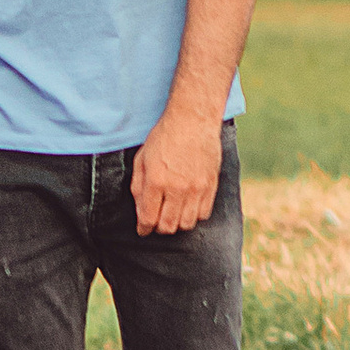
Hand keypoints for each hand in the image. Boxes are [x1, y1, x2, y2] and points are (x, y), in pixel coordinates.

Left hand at [130, 101, 223, 236]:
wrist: (193, 120)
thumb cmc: (164, 137)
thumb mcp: (141, 159)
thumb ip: (138, 188)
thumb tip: (140, 213)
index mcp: (156, 181)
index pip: (148, 219)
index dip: (144, 229)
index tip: (143, 229)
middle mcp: (177, 188)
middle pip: (168, 227)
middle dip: (159, 228)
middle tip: (157, 220)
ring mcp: (196, 188)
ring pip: (186, 224)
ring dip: (177, 223)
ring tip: (172, 213)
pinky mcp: (211, 185)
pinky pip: (203, 214)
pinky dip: (194, 215)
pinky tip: (188, 206)